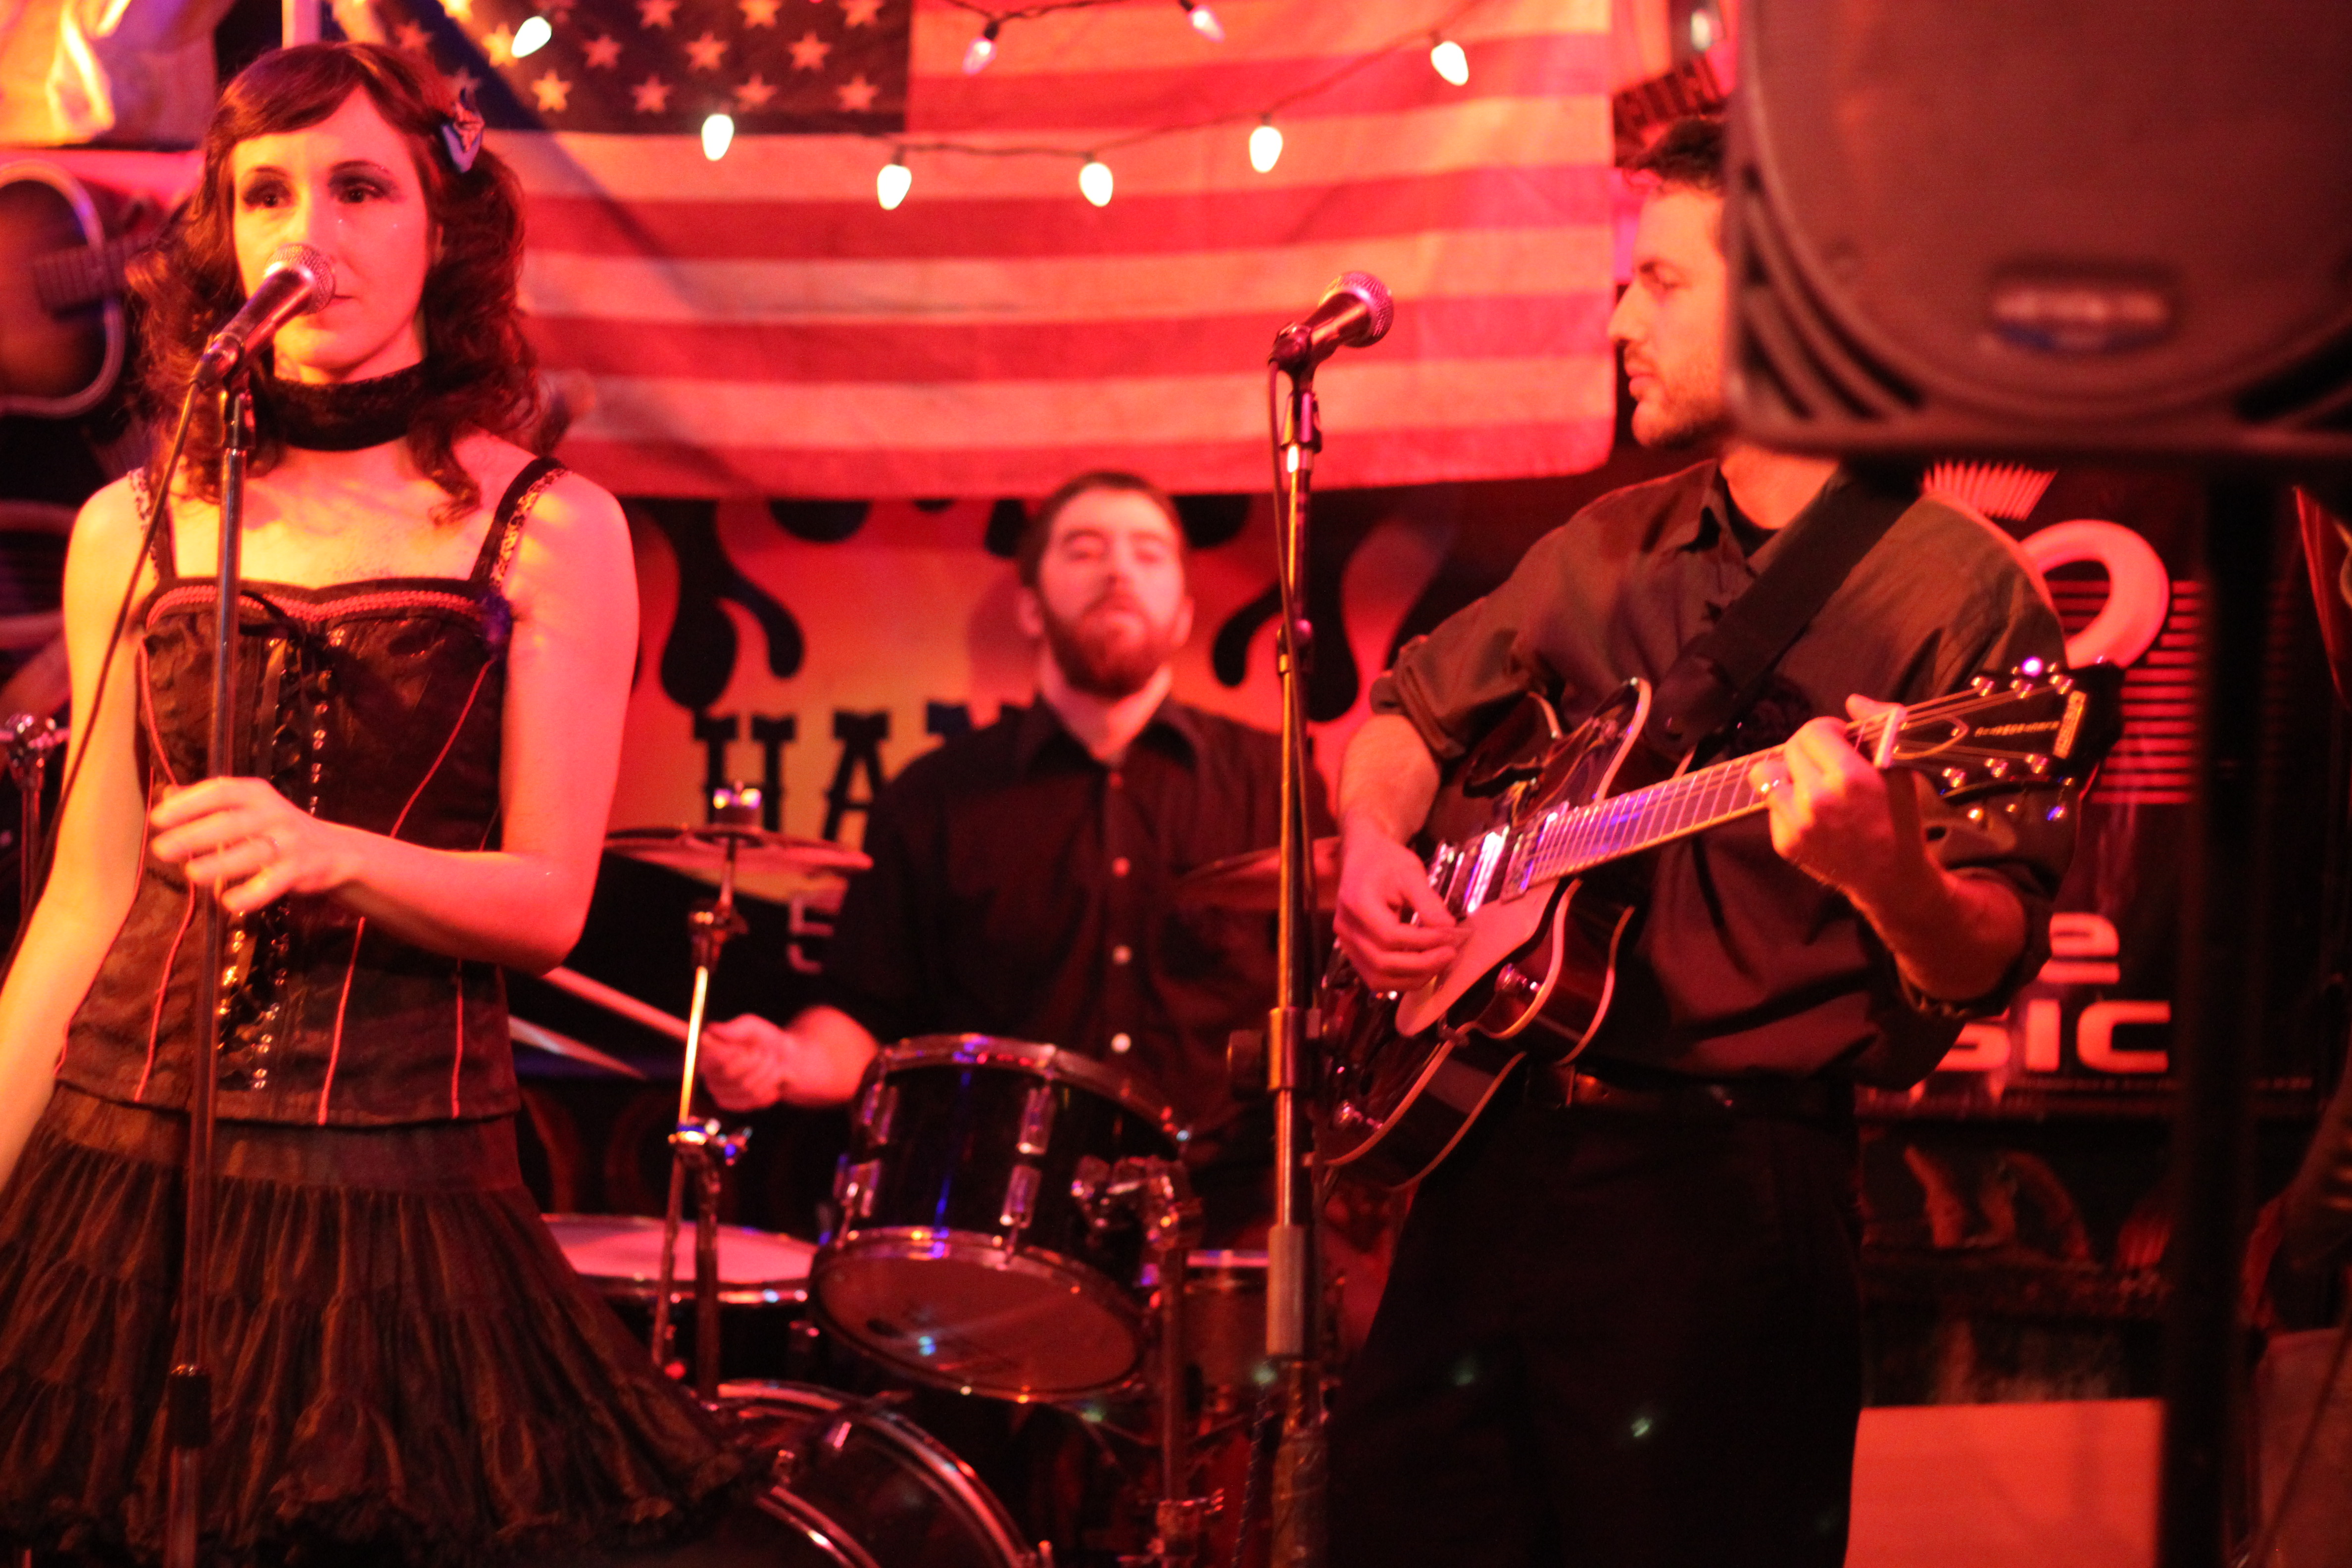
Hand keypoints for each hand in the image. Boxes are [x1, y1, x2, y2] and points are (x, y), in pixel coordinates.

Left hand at [148, 777, 350, 915]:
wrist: (334, 850)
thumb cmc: (277, 827)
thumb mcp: (249, 806)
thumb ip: (210, 801)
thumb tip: (167, 795)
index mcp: (257, 794)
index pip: (221, 792)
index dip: (189, 804)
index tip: (158, 819)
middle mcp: (275, 813)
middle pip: (232, 823)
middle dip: (194, 836)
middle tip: (161, 850)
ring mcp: (290, 842)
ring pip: (253, 852)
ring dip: (220, 864)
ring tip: (191, 873)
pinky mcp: (301, 870)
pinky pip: (274, 883)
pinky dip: (252, 894)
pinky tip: (227, 902)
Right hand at [698, 1014, 799, 1111]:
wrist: (787, 1062)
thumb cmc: (764, 1041)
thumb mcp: (753, 1028)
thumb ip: (735, 1028)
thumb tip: (712, 1029)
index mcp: (709, 1053)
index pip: (706, 1058)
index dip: (727, 1055)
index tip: (742, 1050)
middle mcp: (709, 1074)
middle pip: (730, 1074)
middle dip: (756, 1062)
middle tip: (766, 1053)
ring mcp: (719, 1092)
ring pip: (745, 1087)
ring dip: (766, 1074)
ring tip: (772, 1065)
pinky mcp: (733, 1104)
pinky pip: (752, 1099)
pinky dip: (767, 1088)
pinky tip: (771, 1082)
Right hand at [1333, 825, 1461, 993]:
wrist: (1363, 858)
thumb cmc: (1387, 862)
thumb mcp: (1411, 873)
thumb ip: (1428, 902)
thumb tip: (1449, 929)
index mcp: (1358, 903)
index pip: (1390, 935)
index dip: (1424, 941)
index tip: (1451, 934)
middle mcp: (1346, 928)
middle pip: (1383, 962)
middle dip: (1422, 963)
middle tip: (1451, 953)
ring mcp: (1346, 944)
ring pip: (1378, 978)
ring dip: (1413, 977)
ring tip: (1439, 963)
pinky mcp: (1352, 952)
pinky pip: (1375, 978)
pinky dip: (1401, 979)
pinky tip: (1423, 968)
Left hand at [1745, 695, 1929, 907]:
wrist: (1890, 877)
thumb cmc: (1899, 817)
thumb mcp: (1902, 768)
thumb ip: (1882, 724)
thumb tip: (1852, 700)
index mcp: (1848, 777)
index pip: (1812, 730)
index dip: (1828, 731)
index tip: (1842, 742)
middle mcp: (1816, 800)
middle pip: (1789, 748)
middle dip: (1809, 750)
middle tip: (1828, 764)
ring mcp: (1795, 823)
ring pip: (1765, 775)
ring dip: (1788, 774)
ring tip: (1811, 785)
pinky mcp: (1783, 842)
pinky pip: (1771, 805)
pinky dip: (1788, 803)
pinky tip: (1813, 815)